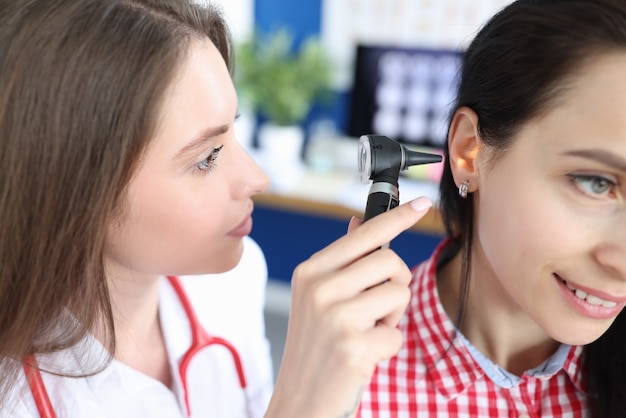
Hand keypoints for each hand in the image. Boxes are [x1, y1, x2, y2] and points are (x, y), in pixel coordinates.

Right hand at [266, 196, 431, 417]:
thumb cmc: (314, 346)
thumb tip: (360, 222)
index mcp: (311, 272)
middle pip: (390, 262)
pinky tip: (363, 355)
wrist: (299, 399)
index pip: (365, 234)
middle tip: (375, 308)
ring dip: (391, 317)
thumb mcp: (316, 297)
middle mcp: (319, 289)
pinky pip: (397, 334)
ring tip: (364, 332)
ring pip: (399, 294)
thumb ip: (341, 260)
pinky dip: (387, 347)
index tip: (423, 204)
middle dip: (394, 285)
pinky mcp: (354, 346)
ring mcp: (335, 317)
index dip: (398, 217)